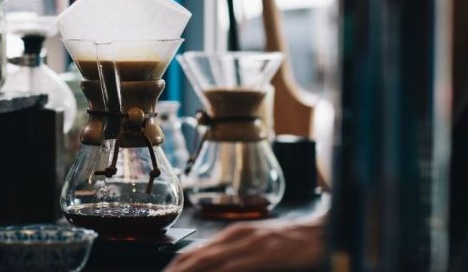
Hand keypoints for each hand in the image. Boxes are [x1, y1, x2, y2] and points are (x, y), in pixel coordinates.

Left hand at [163, 215, 324, 271]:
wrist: (323, 231)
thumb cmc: (291, 241)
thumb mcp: (256, 244)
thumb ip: (235, 255)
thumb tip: (214, 267)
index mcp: (232, 234)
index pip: (193, 252)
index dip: (175, 267)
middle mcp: (236, 236)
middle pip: (194, 258)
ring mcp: (250, 244)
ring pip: (209, 263)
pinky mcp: (265, 254)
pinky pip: (233, 268)